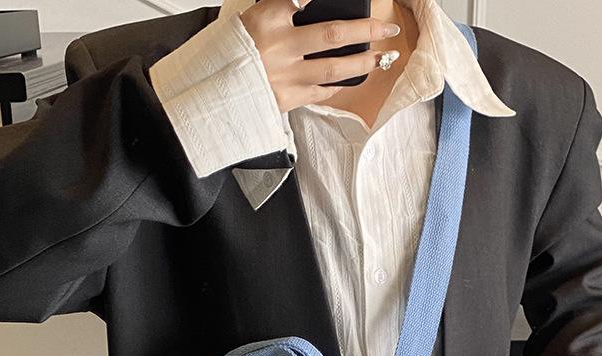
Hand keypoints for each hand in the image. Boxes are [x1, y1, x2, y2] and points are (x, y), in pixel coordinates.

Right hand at [238, 0, 401, 112]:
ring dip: (363, 63)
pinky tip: (353, 78)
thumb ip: (285, 8)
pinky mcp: (289, 98)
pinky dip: (340, 84)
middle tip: (387, 28)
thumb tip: (311, 5)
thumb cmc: (235, 52)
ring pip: (334, 68)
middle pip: (333, 34)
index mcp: (268, 19)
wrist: (214, 92)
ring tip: (381, 58)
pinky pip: (323, 91)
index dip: (323, 0)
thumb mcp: (254, 18)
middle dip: (366, 30)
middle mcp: (280, 47)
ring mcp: (287, 76)